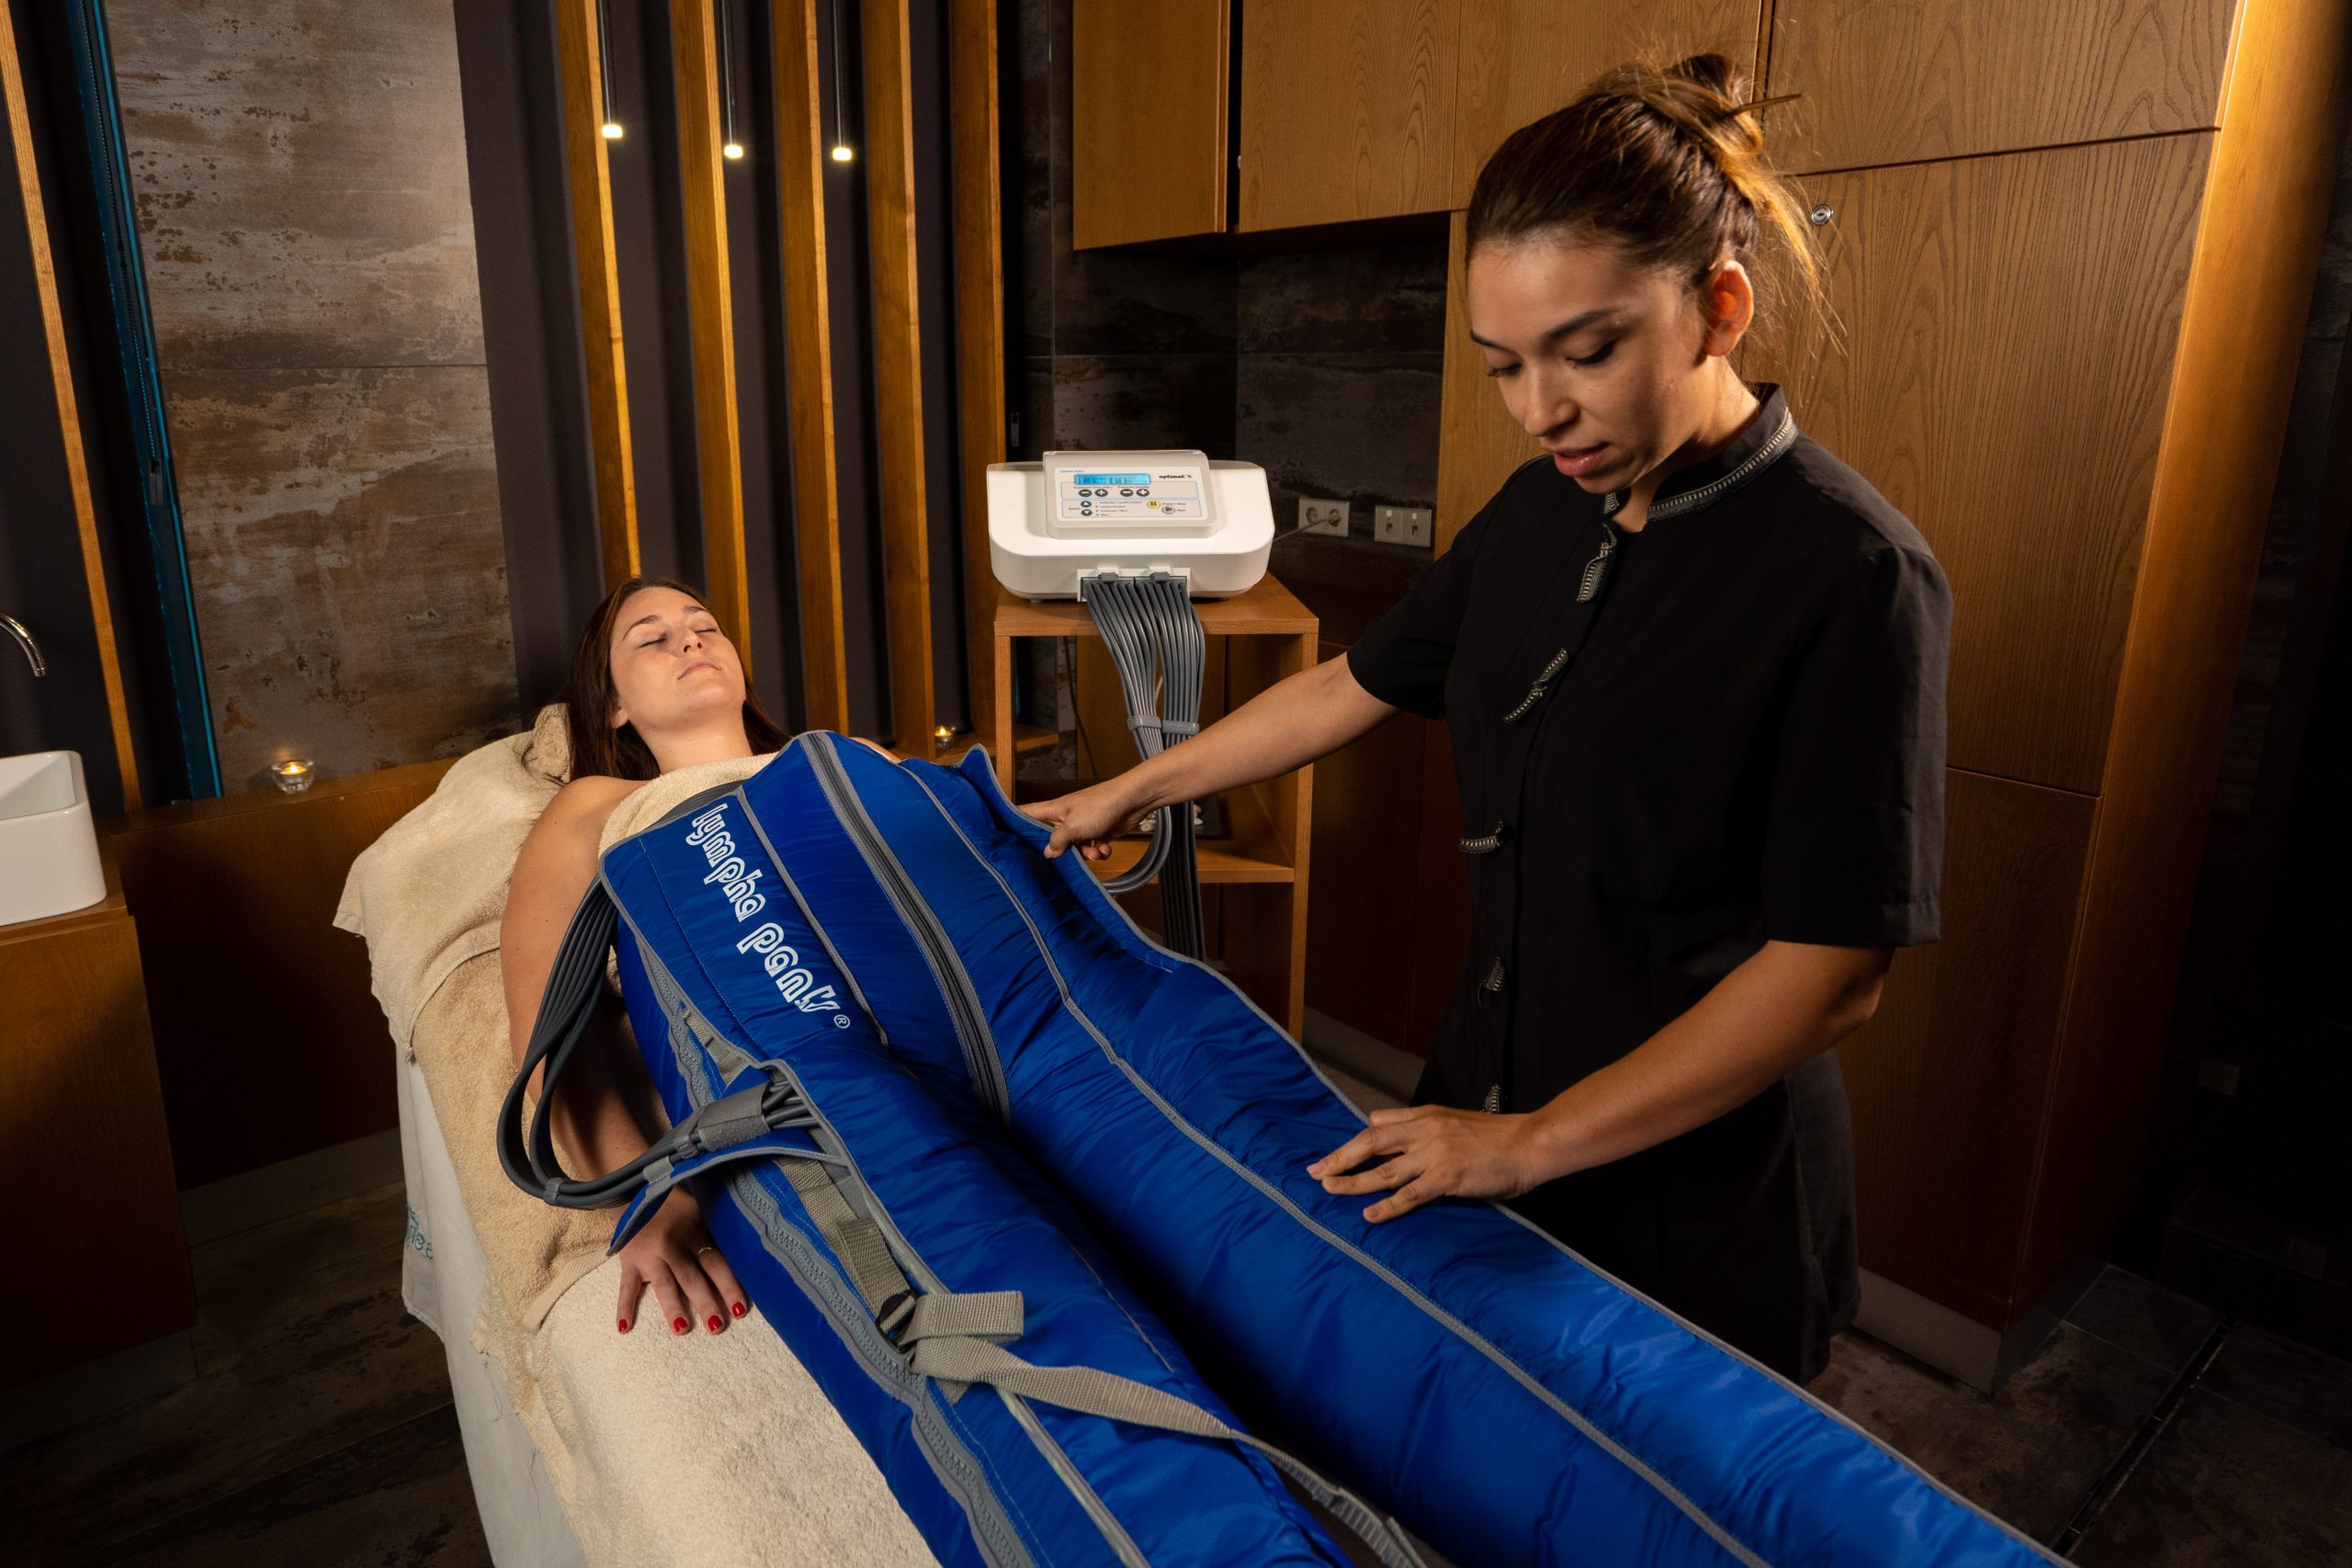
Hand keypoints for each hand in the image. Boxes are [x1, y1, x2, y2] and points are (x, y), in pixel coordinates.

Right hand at [614, 1187, 747, 1337]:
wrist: (636, 1192)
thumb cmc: (677, 1207)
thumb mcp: (701, 1213)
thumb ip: (716, 1235)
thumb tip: (745, 1259)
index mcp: (695, 1236)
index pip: (716, 1264)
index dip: (729, 1286)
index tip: (740, 1310)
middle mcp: (673, 1248)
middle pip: (692, 1278)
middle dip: (705, 1303)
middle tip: (717, 1327)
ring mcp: (649, 1257)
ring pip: (663, 1285)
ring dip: (673, 1307)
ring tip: (682, 1329)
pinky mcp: (629, 1263)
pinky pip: (625, 1287)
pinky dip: (623, 1307)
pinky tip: (624, 1328)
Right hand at [1023, 781, 1145, 861]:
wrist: (1132, 802)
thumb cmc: (1101, 805)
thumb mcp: (1073, 826)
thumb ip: (1057, 841)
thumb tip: (1048, 853)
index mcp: (1054, 810)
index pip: (1027, 814)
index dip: (1015, 822)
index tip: (1006, 837)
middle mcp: (1066, 817)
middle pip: (1052, 839)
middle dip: (1061, 852)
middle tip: (1066, 857)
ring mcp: (1083, 825)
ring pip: (1075, 847)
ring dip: (1085, 854)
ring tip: (1094, 852)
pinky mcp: (1098, 832)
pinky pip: (1092, 847)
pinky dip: (1099, 851)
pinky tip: (1105, 849)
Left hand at [1306, 1107, 1545, 1222]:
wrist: (1530, 1144)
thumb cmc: (1498, 1137)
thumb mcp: (1456, 1121)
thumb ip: (1426, 1128)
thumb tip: (1391, 1131)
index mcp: (1427, 1115)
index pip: (1381, 1123)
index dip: (1357, 1140)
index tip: (1336, 1154)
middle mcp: (1425, 1130)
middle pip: (1371, 1141)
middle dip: (1340, 1156)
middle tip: (1316, 1171)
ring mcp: (1435, 1154)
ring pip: (1384, 1170)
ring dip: (1353, 1181)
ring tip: (1329, 1189)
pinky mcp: (1447, 1178)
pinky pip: (1410, 1194)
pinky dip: (1387, 1205)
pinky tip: (1369, 1215)